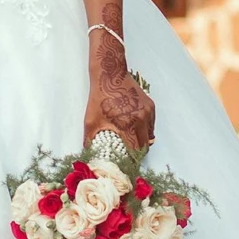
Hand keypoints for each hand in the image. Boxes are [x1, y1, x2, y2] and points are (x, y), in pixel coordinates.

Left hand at [85, 21, 153, 152]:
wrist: (111, 75)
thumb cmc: (99, 97)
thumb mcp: (90, 120)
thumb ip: (89, 140)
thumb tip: (88, 154)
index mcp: (128, 125)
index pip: (135, 151)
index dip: (131, 159)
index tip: (127, 163)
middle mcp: (141, 120)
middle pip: (145, 145)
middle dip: (138, 153)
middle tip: (130, 156)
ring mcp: (148, 113)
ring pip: (150, 135)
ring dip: (143, 141)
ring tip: (133, 143)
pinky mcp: (151, 106)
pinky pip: (151, 124)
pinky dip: (145, 129)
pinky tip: (136, 128)